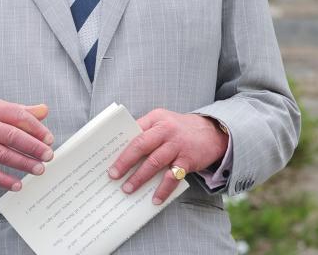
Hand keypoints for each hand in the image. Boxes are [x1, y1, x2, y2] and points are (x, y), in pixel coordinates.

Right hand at [0, 100, 53, 190]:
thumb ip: (21, 111)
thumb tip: (44, 110)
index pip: (18, 116)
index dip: (36, 128)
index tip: (49, 139)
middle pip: (12, 136)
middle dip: (32, 147)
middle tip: (48, 155)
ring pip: (2, 155)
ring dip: (23, 163)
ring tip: (39, 169)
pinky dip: (3, 180)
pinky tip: (17, 185)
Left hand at [107, 110, 228, 204]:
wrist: (213, 131)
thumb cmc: (179, 128)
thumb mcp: (161, 120)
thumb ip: (144, 130)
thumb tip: (121, 149)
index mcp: (155, 119)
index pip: (133, 131)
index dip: (119, 144)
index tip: (106, 157)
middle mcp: (165, 130)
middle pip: (140, 146)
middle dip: (125, 162)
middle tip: (113, 175)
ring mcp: (177, 146)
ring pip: (154, 163)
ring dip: (140, 178)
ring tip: (128, 189)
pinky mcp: (188, 160)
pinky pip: (173, 177)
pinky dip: (163, 189)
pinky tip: (155, 199)